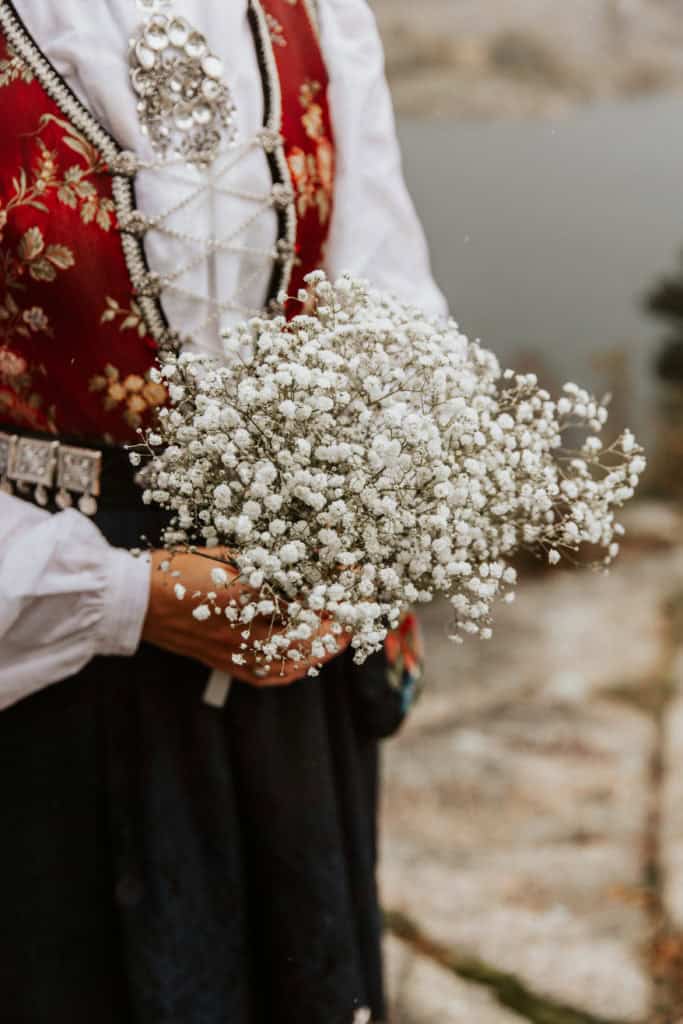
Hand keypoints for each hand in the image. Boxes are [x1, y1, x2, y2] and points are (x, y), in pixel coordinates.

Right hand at [141, 548, 348, 685]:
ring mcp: (233, 651)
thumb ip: (265, 558)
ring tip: (342, 633)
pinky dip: (294, 668)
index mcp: (242, 593)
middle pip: (305, 632)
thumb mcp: (225, 554)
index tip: (353, 575)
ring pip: (291, 658)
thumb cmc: (178, 569)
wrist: (135, 600)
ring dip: (322, 647)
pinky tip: (308, 660)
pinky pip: (268, 675)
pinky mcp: (226, 664)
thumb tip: (307, 554)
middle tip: (358, 609)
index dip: (333, 586)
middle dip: (337, 621)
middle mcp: (241, 628)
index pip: (302, 593)